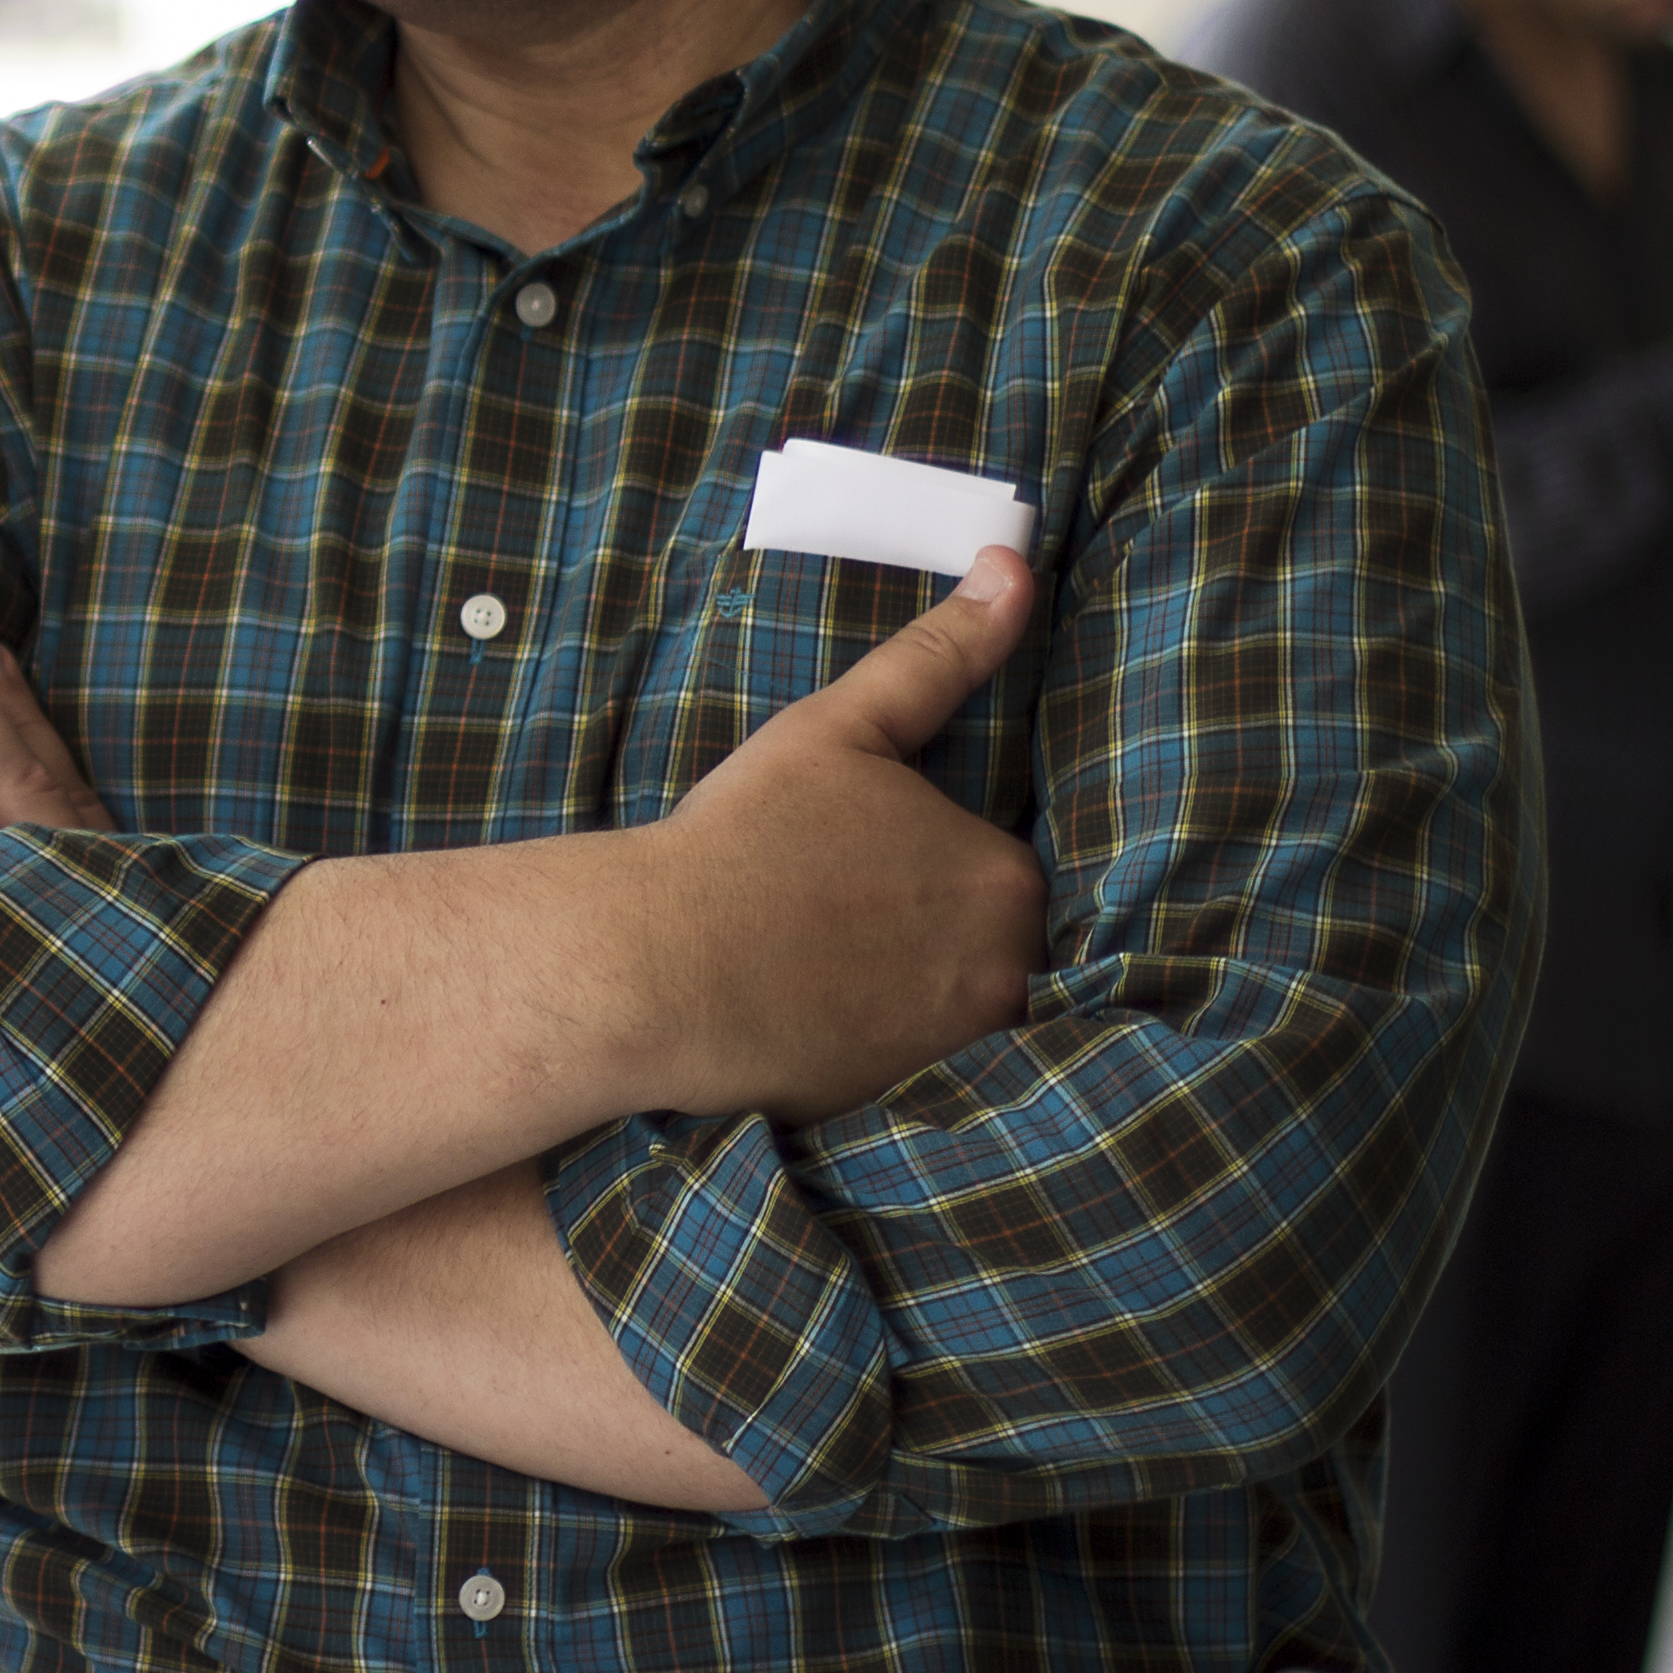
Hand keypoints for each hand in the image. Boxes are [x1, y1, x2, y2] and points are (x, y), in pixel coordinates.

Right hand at [616, 548, 1047, 1121]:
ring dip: (916, 995)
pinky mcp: (905, 1107)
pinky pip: (921, 1075)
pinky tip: (823, 1024)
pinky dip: (886, 1052)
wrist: (659, 967)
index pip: (1002, 870)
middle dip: (935, 935)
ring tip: (833, 972)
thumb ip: (939, 653)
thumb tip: (1013, 564)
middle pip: (991, 947)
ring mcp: (958, 1052)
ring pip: (959, 1011)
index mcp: (1006, 878)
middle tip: (841, 920)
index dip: (935, 863)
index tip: (870, 865)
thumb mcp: (841, 728)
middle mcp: (1007, 972)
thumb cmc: (745, 838)